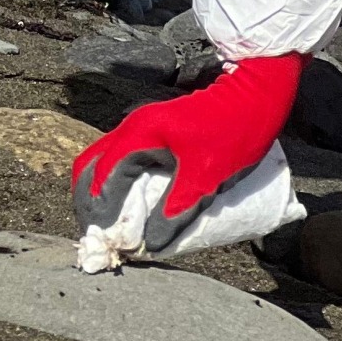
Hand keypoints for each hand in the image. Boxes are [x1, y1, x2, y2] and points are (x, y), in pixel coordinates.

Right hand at [71, 55, 302, 252]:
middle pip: (90, 163)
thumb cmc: (230, 133)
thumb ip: (177, 209)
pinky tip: (130, 204)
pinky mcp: (152, 133)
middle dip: (89, 198)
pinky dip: (116, 183)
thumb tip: (152, 243)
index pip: (102, 174)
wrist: (253, 97)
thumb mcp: (205, 177)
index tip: (104, 237)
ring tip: (112, 223)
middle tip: (100, 231)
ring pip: (104, 161)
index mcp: (139, 134)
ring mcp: (140, 128)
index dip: (99, 207)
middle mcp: (132, 128)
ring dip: (101, 191)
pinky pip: (121, 159)